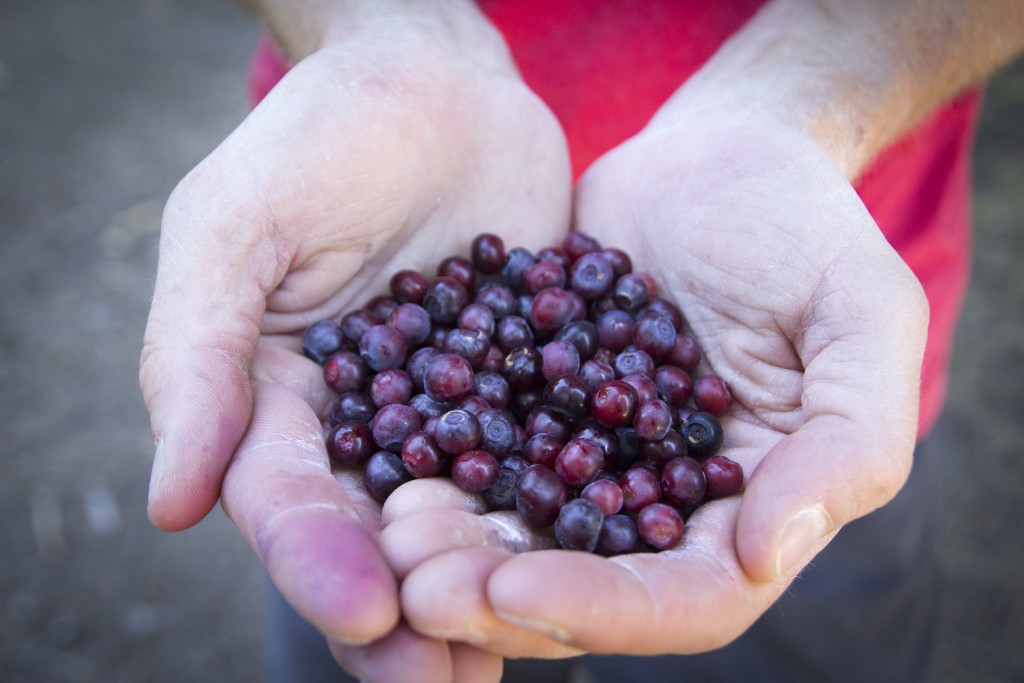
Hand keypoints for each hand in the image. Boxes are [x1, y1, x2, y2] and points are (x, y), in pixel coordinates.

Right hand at [138, 7, 570, 676]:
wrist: (434, 81)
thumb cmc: (317, 141)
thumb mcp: (233, 232)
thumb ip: (198, 360)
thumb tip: (172, 504)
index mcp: (282, 407)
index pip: (292, 504)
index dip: (320, 563)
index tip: (366, 613)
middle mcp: (370, 429)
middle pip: (381, 540)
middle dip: (410, 612)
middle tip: (444, 681)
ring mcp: (457, 415)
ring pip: (468, 520)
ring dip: (491, 589)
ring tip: (522, 656)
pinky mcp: (533, 387)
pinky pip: (549, 457)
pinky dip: (570, 512)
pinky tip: (604, 563)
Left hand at [381, 112, 927, 657]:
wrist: (716, 156)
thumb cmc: (804, 228)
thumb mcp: (860, 317)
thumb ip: (847, 441)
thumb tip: (765, 554)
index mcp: (753, 508)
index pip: (686, 598)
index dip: (604, 610)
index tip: (514, 590)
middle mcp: (666, 506)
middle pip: (585, 584)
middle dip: (500, 596)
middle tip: (418, 584)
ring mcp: (595, 463)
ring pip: (520, 534)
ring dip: (453, 550)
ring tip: (389, 534)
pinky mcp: (537, 411)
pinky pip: (483, 456)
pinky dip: (437, 472)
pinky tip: (384, 467)